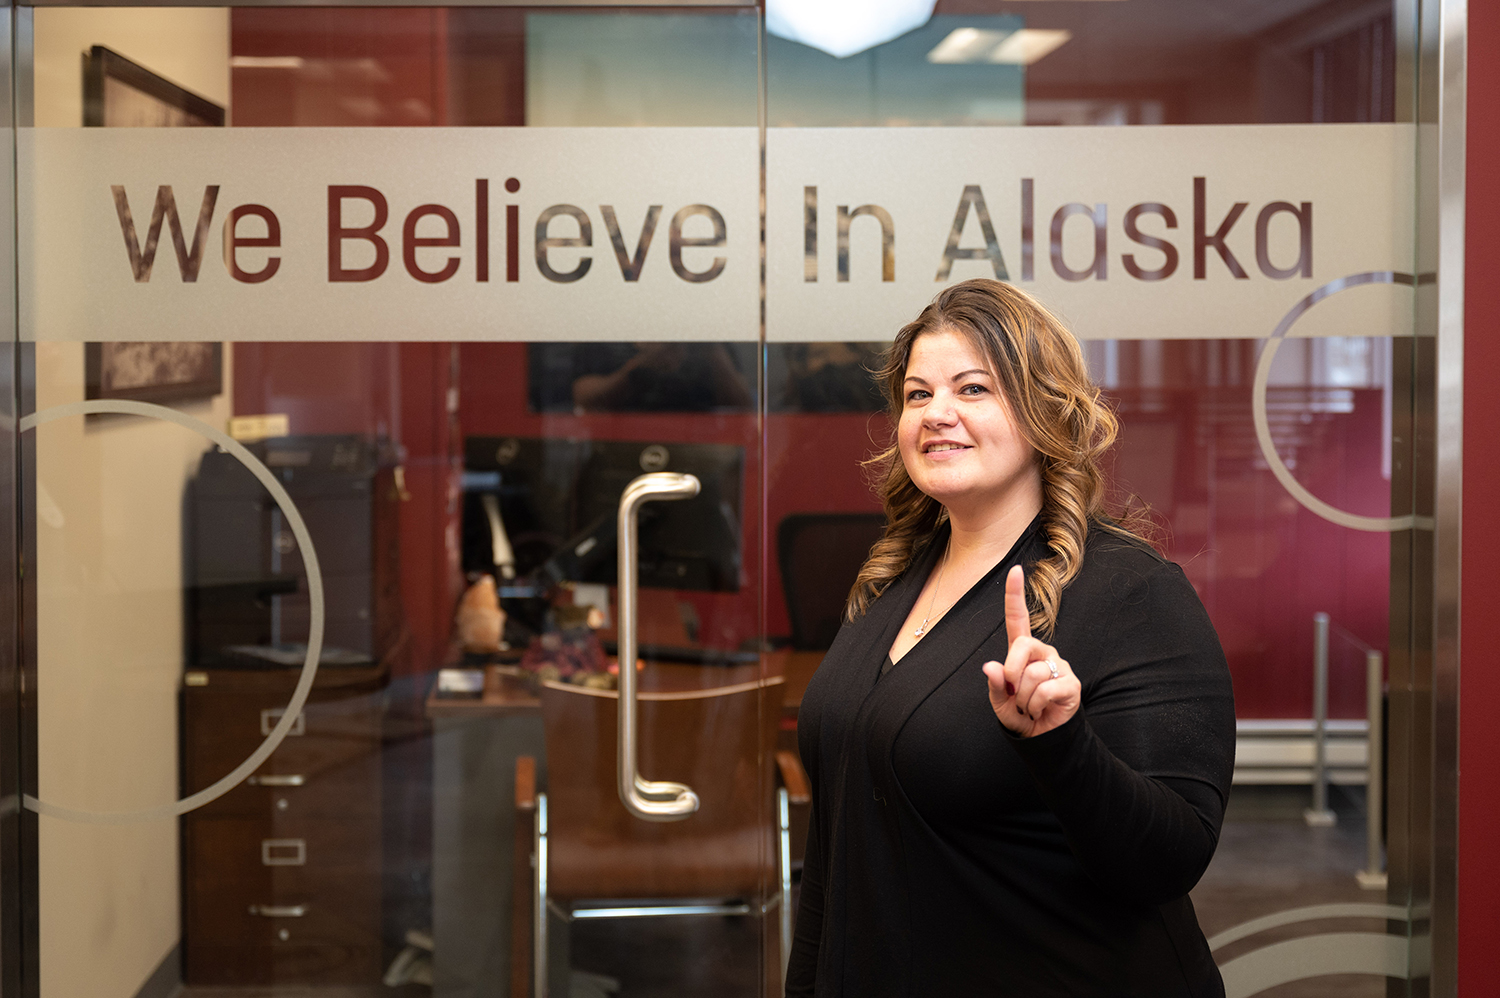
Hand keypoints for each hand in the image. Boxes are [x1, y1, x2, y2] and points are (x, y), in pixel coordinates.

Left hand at [982, 565, 1080, 736]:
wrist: (1042, 738)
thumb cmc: (1020, 715)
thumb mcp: (999, 702)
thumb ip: (995, 685)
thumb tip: (991, 667)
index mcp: (1022, 652)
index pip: (1018, 618)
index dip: (1015, 594)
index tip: (1016, 570)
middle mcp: (1042, 653)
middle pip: (1022, 645)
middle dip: (1011, 672)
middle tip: (1014, 693)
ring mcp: (1059, 666)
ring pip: (1032, 674)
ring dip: (1023, 698)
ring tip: (1029, 706)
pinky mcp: (1071, 683)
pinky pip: (1045, 690)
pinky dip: (1036, 706)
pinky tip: (1041, 710)